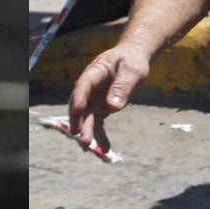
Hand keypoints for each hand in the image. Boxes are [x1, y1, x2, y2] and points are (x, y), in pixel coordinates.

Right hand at [68, 42, 152, 157]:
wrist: (132, 59)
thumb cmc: (132, 61)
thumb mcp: (132, 70)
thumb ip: (123, 86)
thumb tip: (113, 107)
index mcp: (95, 72)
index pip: (83, 85)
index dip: (79, 98)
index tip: (77, 110)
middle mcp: (90, 88)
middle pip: (81, 104)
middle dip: (79, 120)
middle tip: (78, 134)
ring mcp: (94, 99)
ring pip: (87, 117)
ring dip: (87, 131)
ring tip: (87, 146)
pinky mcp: (101, 108)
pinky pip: (99, 124)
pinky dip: (101, 136)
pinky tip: (106, 149)